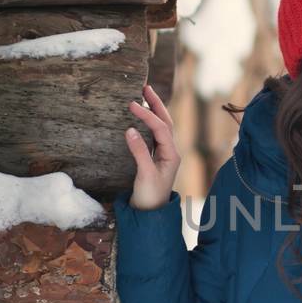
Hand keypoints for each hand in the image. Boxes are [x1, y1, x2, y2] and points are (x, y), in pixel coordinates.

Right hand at [123, 82, 179, 210]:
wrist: (150, 214)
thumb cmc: (149, 197)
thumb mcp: (144, 174)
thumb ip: (139, 151)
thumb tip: (130, 129)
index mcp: (171, 154)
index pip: (160, 128)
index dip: (146, 115)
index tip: (131, 104)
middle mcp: (170, 151)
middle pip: (165, 122)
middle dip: (156, 104)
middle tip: (145, 87)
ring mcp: (164, 154)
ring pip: (161, 127)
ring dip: (154, 111)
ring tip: (144, 96)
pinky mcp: (155, 158)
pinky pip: (154, 135)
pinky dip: (148, 123)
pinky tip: (141, 117)